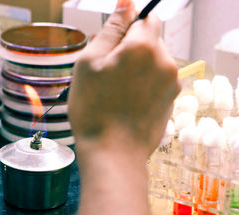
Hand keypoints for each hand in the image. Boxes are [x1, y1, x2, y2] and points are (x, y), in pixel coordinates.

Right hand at [68, 0, 179, 156]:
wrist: (112, 153)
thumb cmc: (94, 109)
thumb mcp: (90, 63)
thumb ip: (111, 29)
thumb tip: (126, 3)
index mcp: (143, 46)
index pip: (143, 17)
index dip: (125, 27)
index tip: (110, 44)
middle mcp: (165, 61)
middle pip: (150, 38)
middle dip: (130, 46)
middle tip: (107, 70)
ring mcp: (171, 82)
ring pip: (153, 60)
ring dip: (136, 65)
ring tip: (115, 89)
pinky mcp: (171, 100)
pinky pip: (157, 79)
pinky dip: (143, 82)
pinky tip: (125, 100)